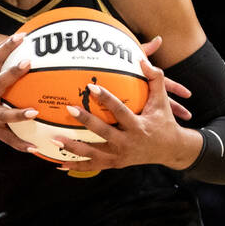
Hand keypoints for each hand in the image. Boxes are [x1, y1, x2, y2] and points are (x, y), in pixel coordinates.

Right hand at [0, 33, 40, 151]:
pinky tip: (35, 147)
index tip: (21, 35)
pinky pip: (8, 138)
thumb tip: (20, 38)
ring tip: (34, 112)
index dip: (6, 47)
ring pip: (4, 114)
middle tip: (28, 62)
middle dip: (12, 73)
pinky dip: (20, 144)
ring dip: (19, 114)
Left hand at [44, 57, 197, 172]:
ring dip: (72, 148)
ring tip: (53, 139)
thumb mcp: (162, 100)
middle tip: (68, 108)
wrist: (171, 149)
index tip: (90, 87)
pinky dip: (75, 166)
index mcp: (138, 126)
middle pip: (102, 132)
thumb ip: (155, 78)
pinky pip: (91, 166)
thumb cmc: (164, 120)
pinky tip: (58, 163)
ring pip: (92, 153)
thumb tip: (141, 59)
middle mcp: (127, 142)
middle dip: (85, 121)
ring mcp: (119, 156)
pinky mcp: (114, 164)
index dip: (106, 98)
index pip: (120, 110)